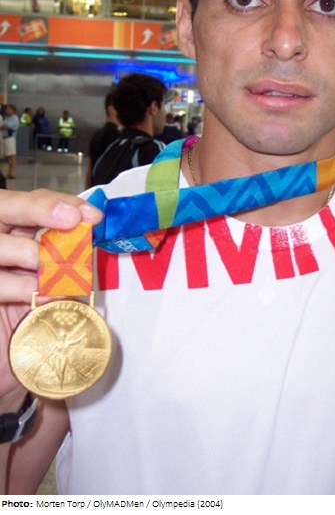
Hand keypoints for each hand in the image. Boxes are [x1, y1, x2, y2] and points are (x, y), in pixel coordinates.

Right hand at [0, 189, 101, 402]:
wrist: (5, 366)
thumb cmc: (30, 322)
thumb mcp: (51, 285)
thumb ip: (64, 259)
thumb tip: (94, 237)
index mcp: (9, 233)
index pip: (29, 201)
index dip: (58, 202)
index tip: (90, 214)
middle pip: (4, 205)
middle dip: (40, 208)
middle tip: (71, 220)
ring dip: (32, 255)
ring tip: (53, 276)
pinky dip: (19, 287)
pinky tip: (37, 298)